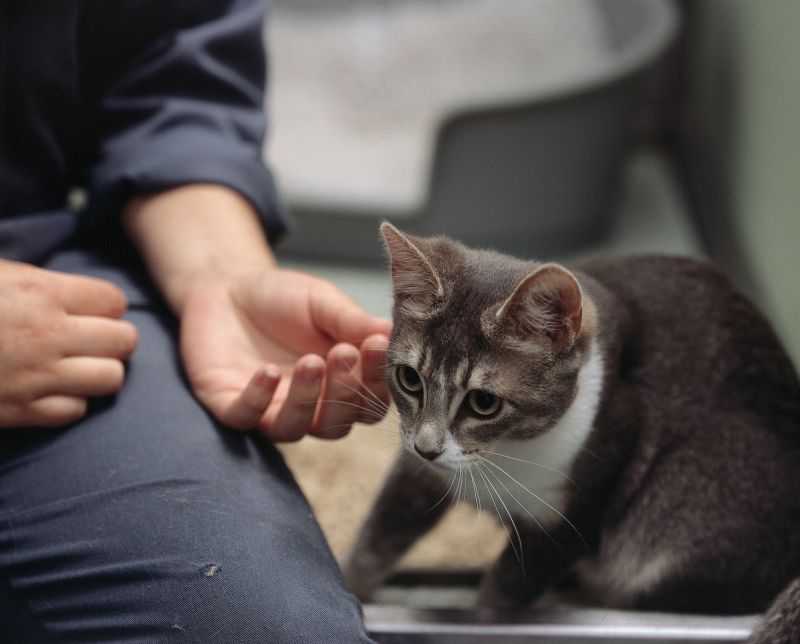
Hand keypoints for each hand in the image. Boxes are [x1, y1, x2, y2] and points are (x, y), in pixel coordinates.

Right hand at [0, 259, 138, 427]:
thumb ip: (39, 283)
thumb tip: (72, 293)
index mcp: (39, 293)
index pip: (113, 300)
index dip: (106, 306)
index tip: (89, 310)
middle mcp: (47, 335)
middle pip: (124, 340)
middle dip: (115, 340)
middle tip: (93, 340)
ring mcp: (35, 376)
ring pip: (110, 378)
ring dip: (100, 372)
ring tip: (79, 366)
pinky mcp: (17, 410)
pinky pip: (75, 410)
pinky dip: (70, 402)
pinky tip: (52, 390)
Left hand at [180, 268, 391, 440]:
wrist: (226, 286)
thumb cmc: (282, 297)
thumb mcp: (323, 301)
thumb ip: (353, 320)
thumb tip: (393, 332)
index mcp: (341, 382)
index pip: (371, 399)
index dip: (377, 380)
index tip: (376, 344)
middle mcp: (310, 405)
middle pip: (337, 423)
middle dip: (345, 392)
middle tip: (344, 354)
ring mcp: (270, 409)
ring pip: (295, 428)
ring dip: (306, 400)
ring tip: (310, 362)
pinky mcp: (230, 405)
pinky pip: (246, 417)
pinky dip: (258, 398)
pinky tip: (269, 372)